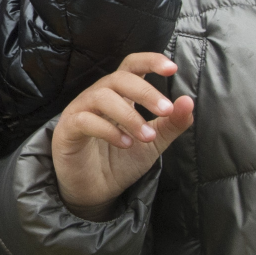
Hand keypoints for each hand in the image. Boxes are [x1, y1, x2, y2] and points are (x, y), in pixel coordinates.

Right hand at [50, 51, 195, 220]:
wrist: (96, 193)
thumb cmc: (120, 161)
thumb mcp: (153, 143)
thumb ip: (171, 124)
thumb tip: (189, 101)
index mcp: (119, 94)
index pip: (132, 66)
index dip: (150, 61)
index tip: (172, 69)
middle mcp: (98, 96)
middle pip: (119, 78)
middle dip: (145, 91)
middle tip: (166, 110)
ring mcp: (80, 111)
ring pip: (102, 97)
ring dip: (129, 115)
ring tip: (147, 136)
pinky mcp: (67, 130)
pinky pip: (85, 120)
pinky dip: (108, 130)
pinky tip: (125, 144)